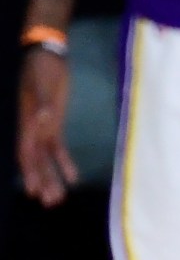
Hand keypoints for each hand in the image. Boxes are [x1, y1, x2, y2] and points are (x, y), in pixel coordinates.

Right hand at [16, 50, 75, 206]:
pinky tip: (73, 178)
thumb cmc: (42, 68)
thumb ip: (42, 103)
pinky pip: (58, 148)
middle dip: (42, 182)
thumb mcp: (42, 84)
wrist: (48, 56)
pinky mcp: (55, 124)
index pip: (26, 153)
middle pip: (36, 161)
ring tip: (59, 199)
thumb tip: (43, 119)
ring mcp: (43, 127)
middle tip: (50, 204)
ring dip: (52, 177)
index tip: (34, 191)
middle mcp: (32, 128)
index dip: (30, 172)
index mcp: (26, 122)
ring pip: (46, 158)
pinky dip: (65, 163)